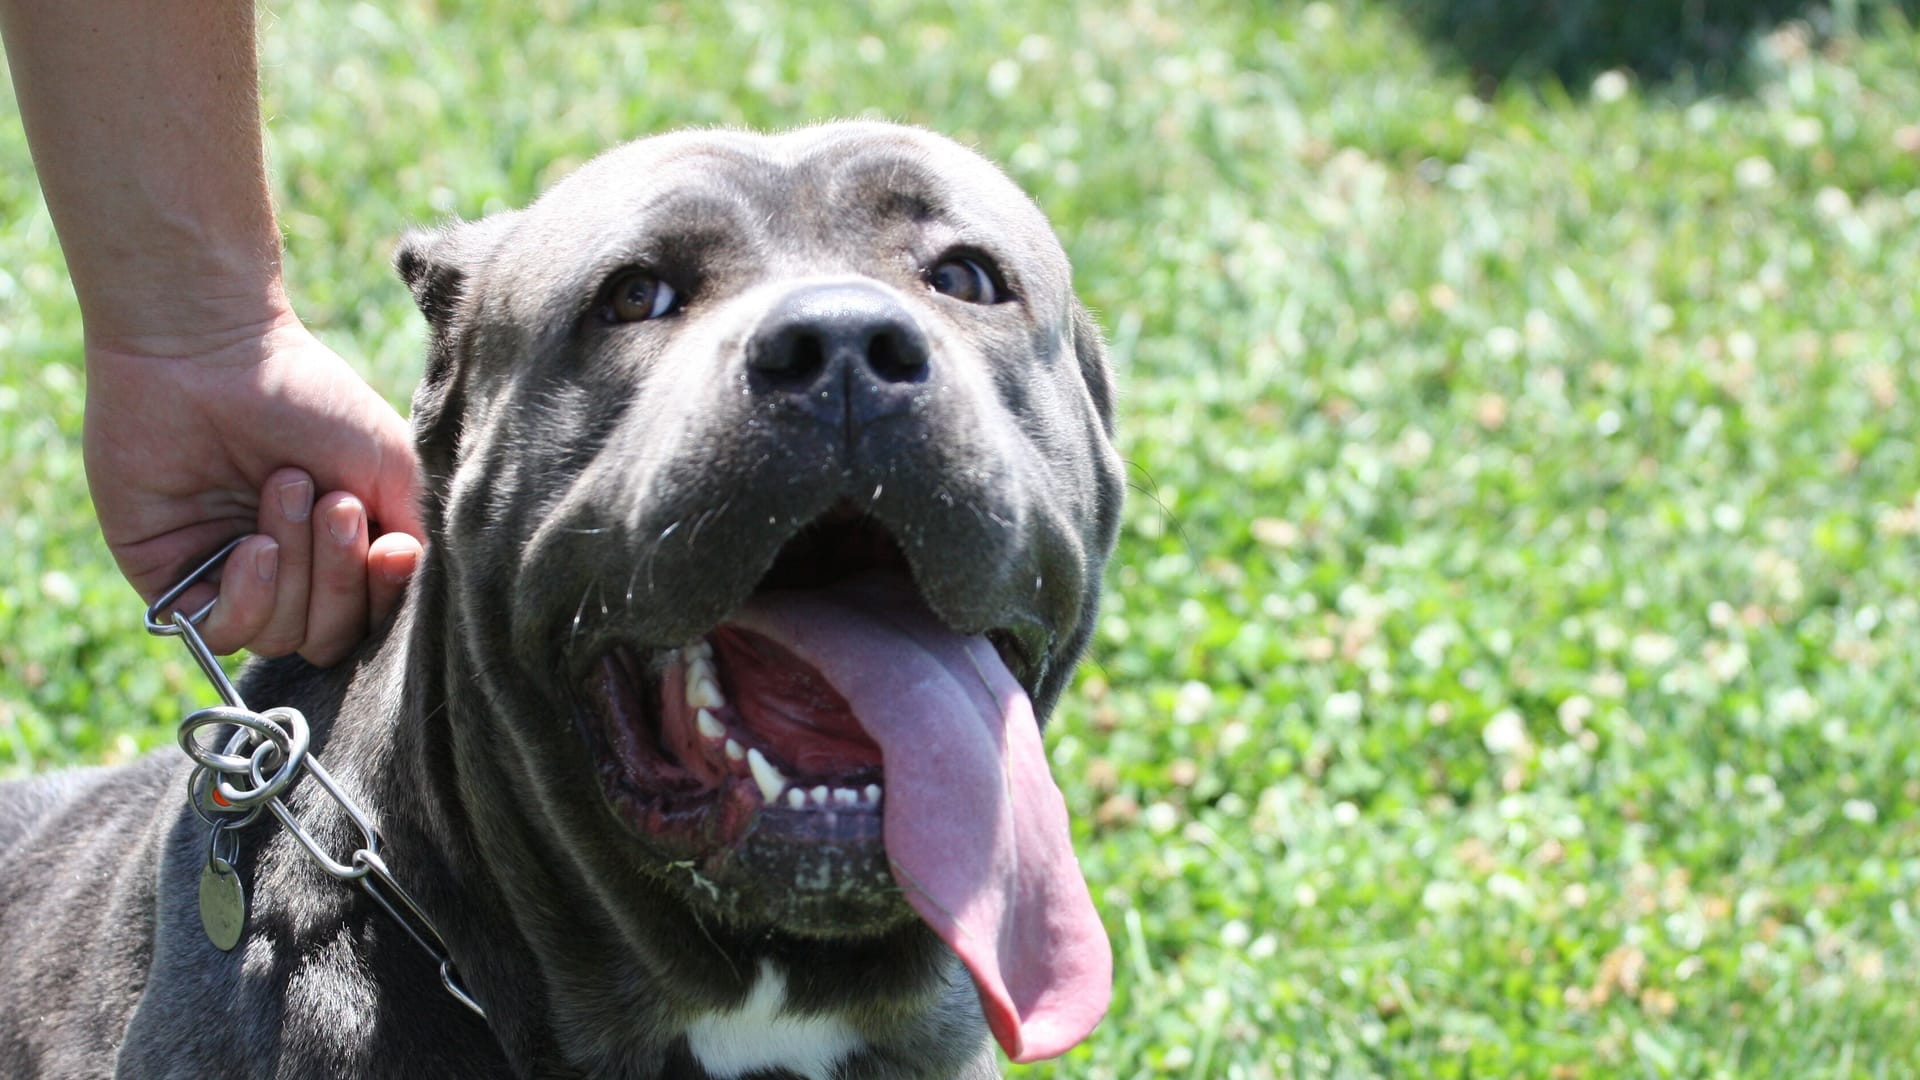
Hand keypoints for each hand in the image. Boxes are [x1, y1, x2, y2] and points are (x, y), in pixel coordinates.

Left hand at [84, 315, 424, 664]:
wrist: (211, 351)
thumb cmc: (310, 400)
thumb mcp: (393, 471)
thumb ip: (420, 543)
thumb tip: (426, 603)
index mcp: (341, 553)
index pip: (372, 619)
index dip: (383, 596)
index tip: (392, 546)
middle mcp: (288, 574)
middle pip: (329, 637)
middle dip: (338, 576)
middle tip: (331, 502)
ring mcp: (229, 579)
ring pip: (281, 634)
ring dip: (294, 568)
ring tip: (282, 488)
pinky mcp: (171, 579)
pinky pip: (222, 630)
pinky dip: (247, 596)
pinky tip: (250, 545)